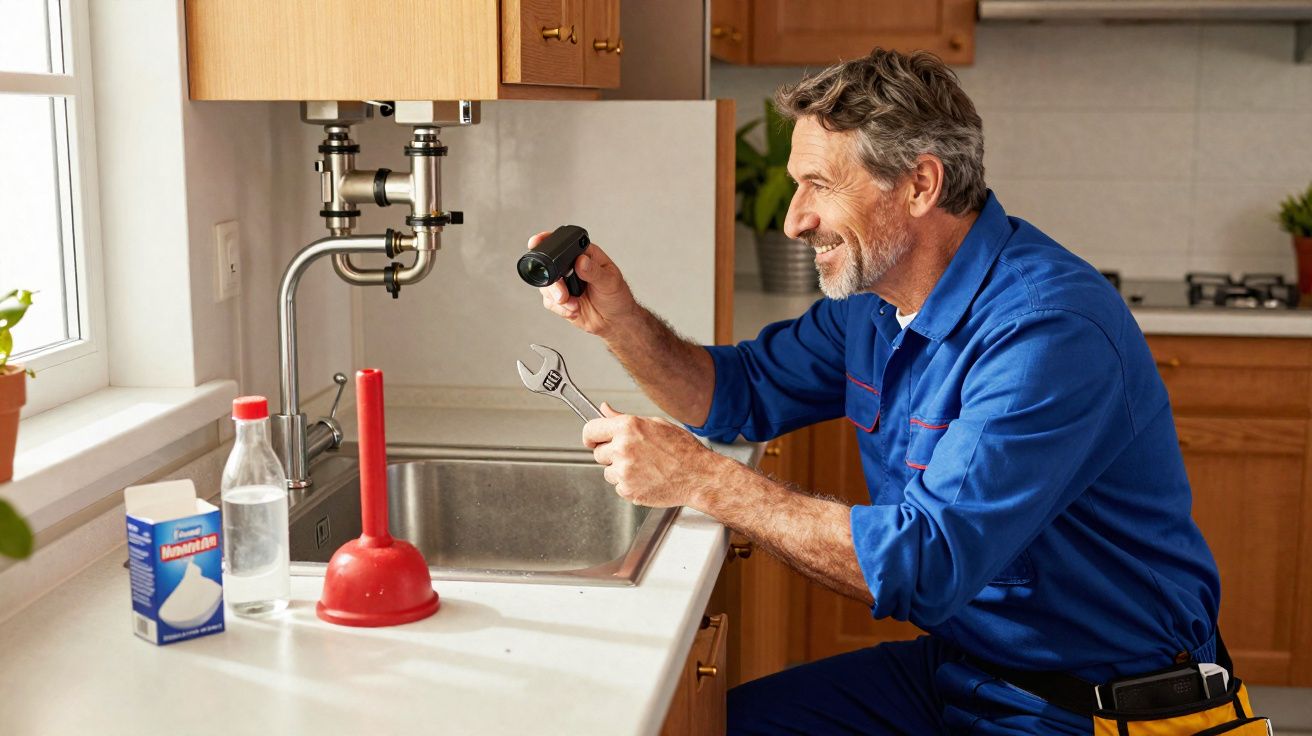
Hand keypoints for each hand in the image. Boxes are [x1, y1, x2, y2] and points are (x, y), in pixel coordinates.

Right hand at [528, 231, 637, 337]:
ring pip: (546, 286)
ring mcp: (564, 283)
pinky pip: (549, 301)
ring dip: (557, 298)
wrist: (615, 321)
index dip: (547, 241)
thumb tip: (581, 261)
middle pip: (549, 266)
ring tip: (574, 305)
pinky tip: (574, 309)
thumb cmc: (617, 297)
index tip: (537, 242)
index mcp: (584, 255)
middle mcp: (571, 267)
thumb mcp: (610, 282)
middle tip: (563, 295)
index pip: (563, 244)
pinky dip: (560, 308)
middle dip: (553, 284)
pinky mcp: (560, 299)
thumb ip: (594, 272)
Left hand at [582, 403, 722, 508]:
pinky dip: (629, 485)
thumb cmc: (682, 449)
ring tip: (644, 467)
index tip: (592, 440)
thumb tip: (604, 409)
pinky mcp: (628, 490)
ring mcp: (624, 471)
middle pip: (598, 453)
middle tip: (633, 455)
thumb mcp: (654, 424)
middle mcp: (623, 448)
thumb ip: (623, 418)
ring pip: (608, 472)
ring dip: (620, 471)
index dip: (590, 436)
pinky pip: (618, 487)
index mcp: (628, 427)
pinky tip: (647, 478)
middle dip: (610, 454)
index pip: (591, 429)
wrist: (697, 476)